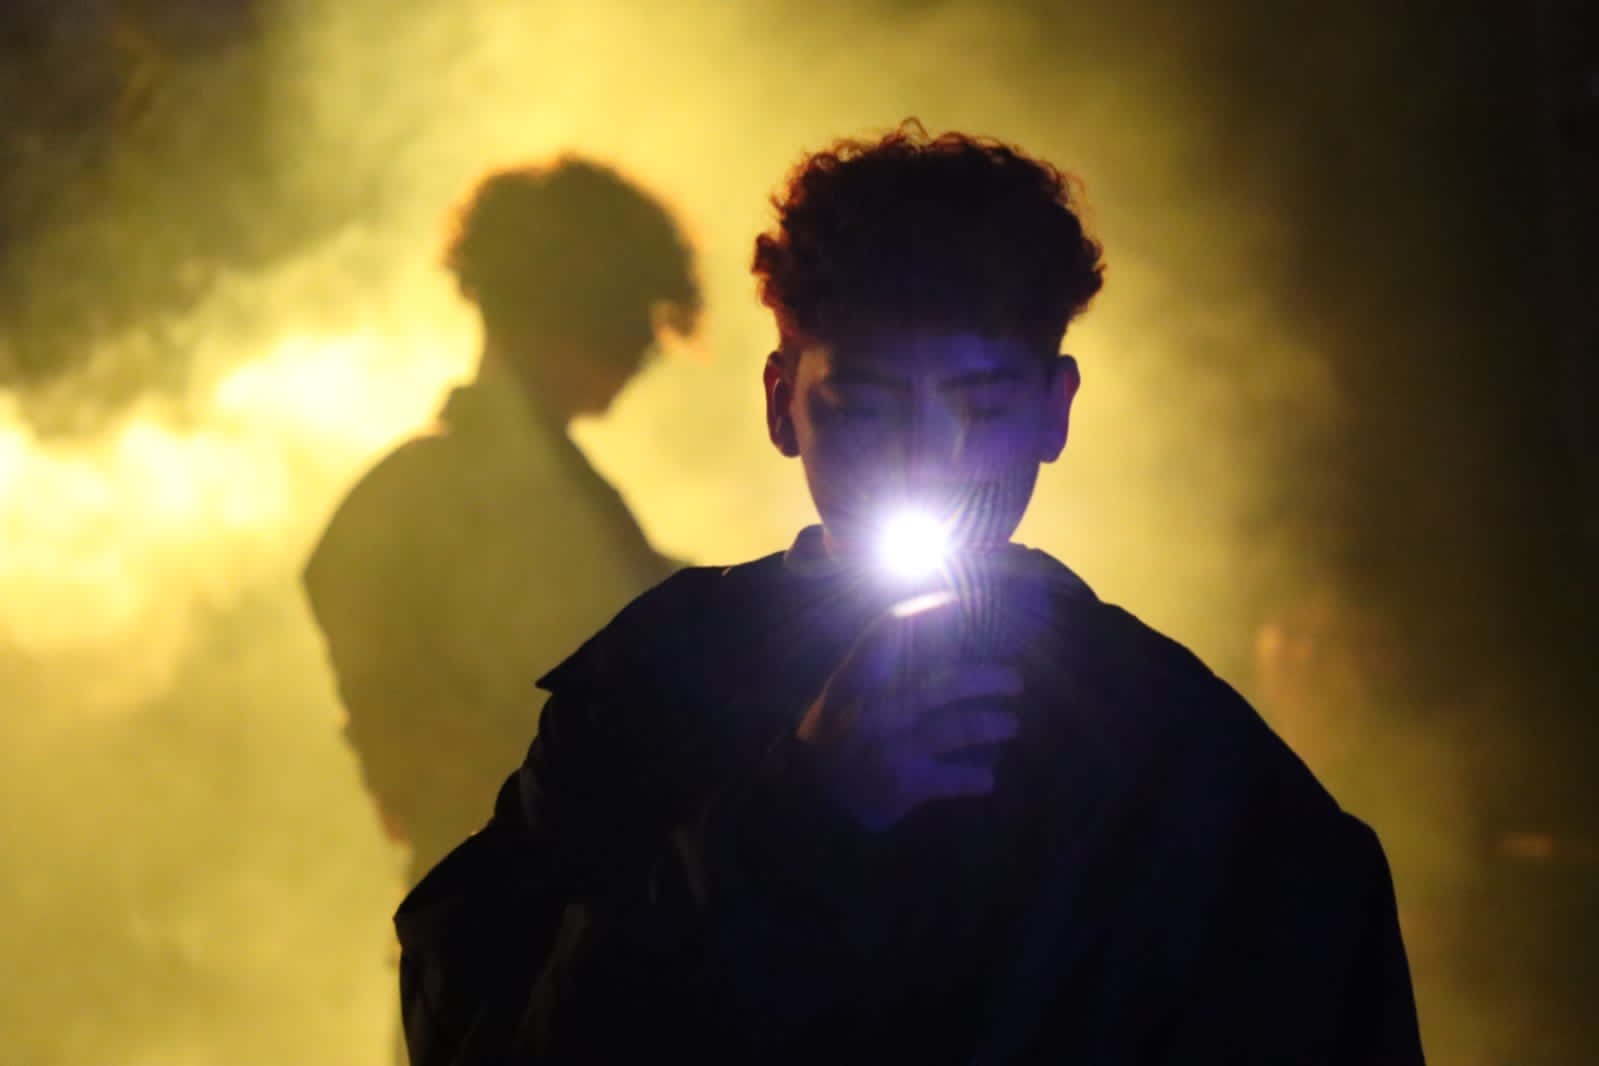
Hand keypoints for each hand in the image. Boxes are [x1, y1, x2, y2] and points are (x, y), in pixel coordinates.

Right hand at [795, 594, 1022, 832]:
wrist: (811, 798)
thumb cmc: (835, 736)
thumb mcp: (843, 695)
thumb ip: (880, 668)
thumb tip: (938, 633)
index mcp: (856, 679)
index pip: (890, 631)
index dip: (929, 612)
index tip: (964, 603)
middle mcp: (874, 709)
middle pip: (944, 683)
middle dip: (989, 678)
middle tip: (1014, 679)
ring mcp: (889, 747)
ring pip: (959, 728)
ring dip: (994, 725)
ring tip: (1010, 724)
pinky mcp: (902, 785)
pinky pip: (955, 778)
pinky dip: (977, 778)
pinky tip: (988, 778)